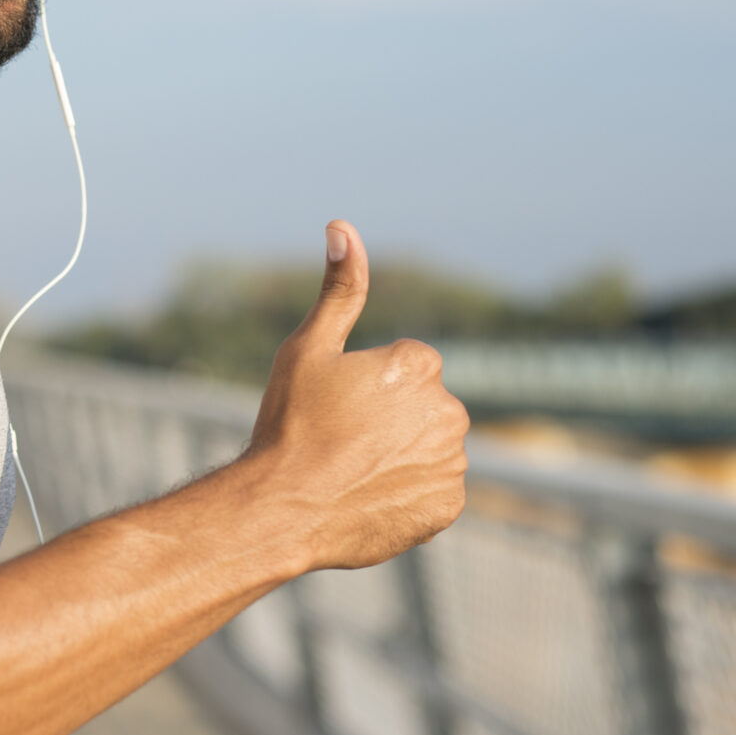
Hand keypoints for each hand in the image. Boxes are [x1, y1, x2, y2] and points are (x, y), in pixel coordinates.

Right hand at [245, 220, 468, 572]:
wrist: (283, 509)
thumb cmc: (290, 424)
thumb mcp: (307, 348)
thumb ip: (339, 288)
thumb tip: (343, 226)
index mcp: (419, 364)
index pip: (405, 370)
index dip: (365, 390)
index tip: (335, 408)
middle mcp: (448, 409)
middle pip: (421, 409)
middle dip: (391, 421)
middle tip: (341, 442)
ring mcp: (452, 461)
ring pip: (430, 449)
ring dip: (402, 457)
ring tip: (352, 473)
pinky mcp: (449, 505)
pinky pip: (435, 492)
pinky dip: (410, 493)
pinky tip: (370, 496)